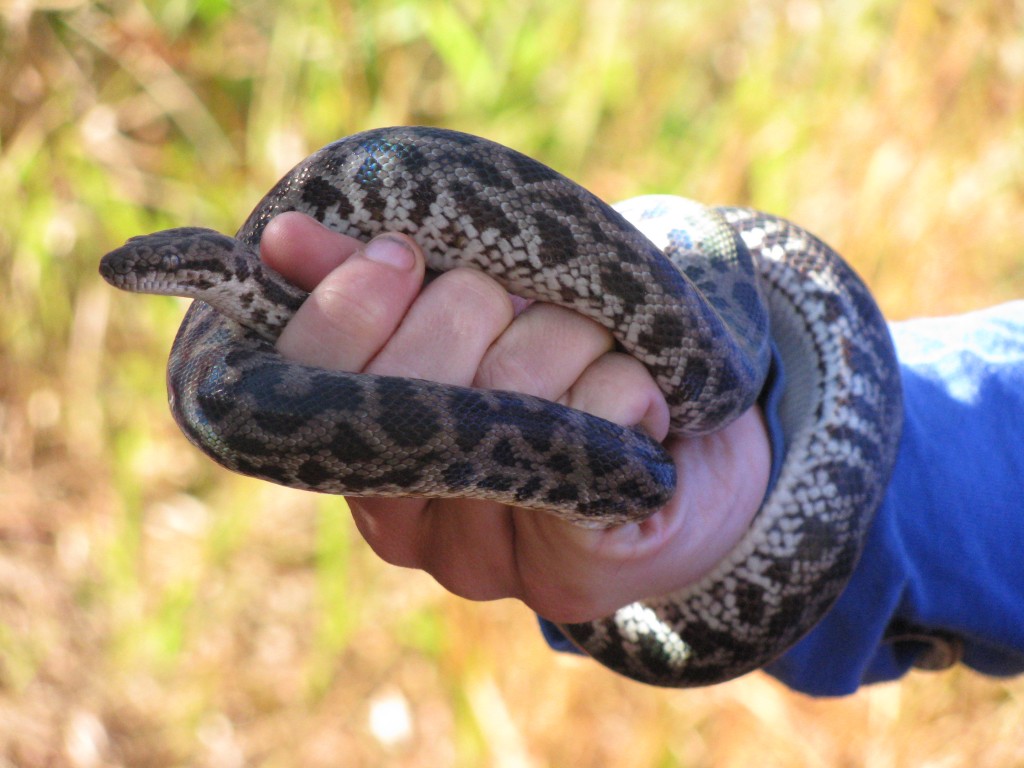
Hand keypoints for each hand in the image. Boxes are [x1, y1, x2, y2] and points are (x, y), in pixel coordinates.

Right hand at [260, 212, 770, 622]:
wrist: (679, 464)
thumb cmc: (560, 365)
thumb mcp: (474, 306)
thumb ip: (382, 279)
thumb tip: (282, 237)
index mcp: (353, 452)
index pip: (309, 375)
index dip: (352, 303)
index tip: (402, 253)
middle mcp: (397, 524)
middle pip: (421, 372)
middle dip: (493, 305)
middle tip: (533, 309)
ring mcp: (474, 559)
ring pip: (515, 390)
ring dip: (577, 337)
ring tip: (597, 355)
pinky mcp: (561, 574)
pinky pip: (589, 432)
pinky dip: (629, 387)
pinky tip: (636, 414)